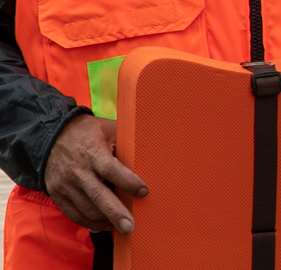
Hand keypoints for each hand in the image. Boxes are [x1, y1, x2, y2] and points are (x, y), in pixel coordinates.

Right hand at [44, 114, 147, 233]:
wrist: (52, 138)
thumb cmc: (89, 133)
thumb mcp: (108, 129)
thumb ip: (126, 141)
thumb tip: (152, 148)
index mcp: (93, 152)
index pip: (111, 170)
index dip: (128, 182)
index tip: (144, 191)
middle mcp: (78, 171)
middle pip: (98, 196)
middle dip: (116, 213)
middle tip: (130, 226)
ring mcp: (66, 185)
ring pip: (86, 209)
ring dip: (105, 220)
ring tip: (122, 225)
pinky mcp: (58, 195)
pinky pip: (74, 215)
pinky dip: (90, 223)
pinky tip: (105, 224)